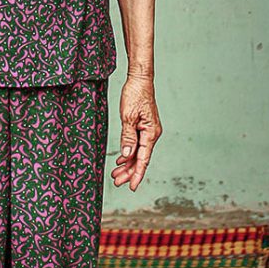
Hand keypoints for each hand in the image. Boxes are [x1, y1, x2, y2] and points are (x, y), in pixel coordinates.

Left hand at [110, 74, 161, 191]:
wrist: (140, 79)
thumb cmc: (135, 94)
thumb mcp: (128, 117)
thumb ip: (128, 137)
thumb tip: (127, 155)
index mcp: (151, 133)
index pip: (144, 159)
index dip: (137, 174)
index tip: (132, 187)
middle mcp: (152, 134)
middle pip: (141, 158)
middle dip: (129, 172)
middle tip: (116, 182)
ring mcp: (148, 130)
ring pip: (138, 152)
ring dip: (128, 164)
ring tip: (116, 174)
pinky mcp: (143, 126)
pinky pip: (137, 144)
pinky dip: (129, 153)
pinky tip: (121, 160)